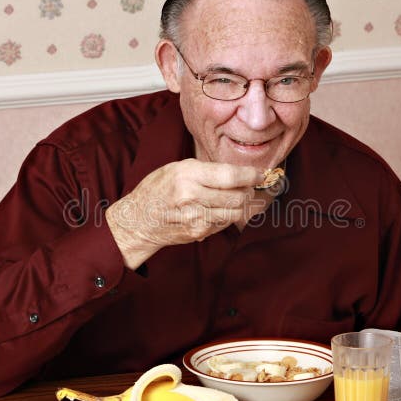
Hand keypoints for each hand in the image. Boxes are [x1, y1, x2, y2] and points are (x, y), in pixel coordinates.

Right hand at [106, 159, 264, 268]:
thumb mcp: (179, 168)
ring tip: (247, 196)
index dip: (252, 175)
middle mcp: (192, 197)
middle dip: (252, 190)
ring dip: (247, 204)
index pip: (231, 176)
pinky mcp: (199, 232)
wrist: (138, 219)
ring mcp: (196, 218)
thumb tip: (242, 173)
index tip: (262, 173)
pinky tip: (228, 207)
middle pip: (239, 196)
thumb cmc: (158, 188)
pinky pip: (227, 222)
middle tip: (256, 185)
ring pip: (237, 212)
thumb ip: (209, 170)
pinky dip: (232, 214)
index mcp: (187, 175)